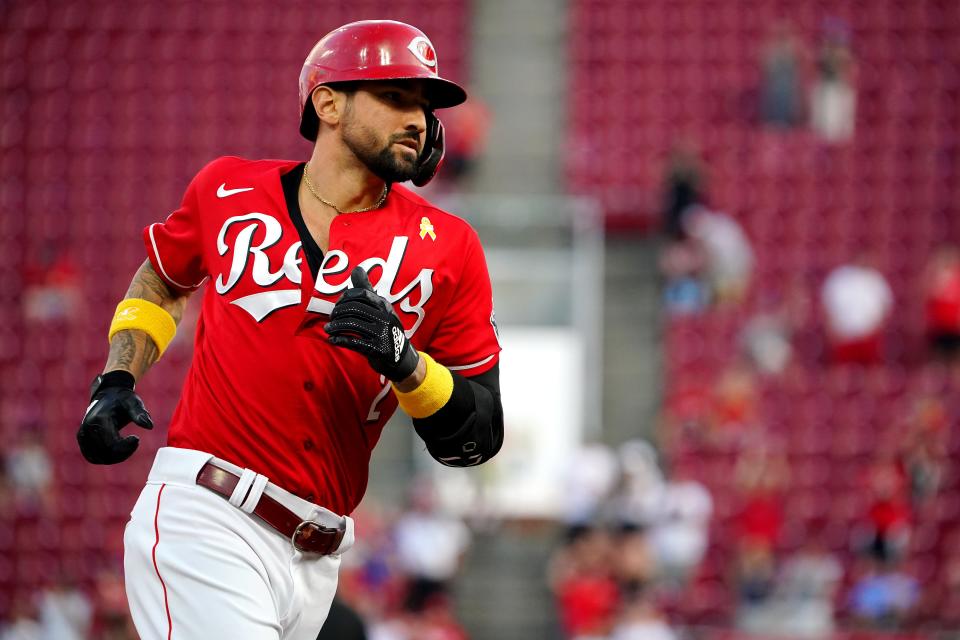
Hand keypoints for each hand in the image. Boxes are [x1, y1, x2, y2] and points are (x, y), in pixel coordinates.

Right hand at [77, 375, 153, 464]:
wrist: (107, 395)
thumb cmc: (122, 399)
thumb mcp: (133, 403)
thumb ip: (140, 414)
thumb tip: (149, 426)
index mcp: (99, 419)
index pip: (112, 444)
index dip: (126, 447)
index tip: (137, 438)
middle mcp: (87, 429)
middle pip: (106, 453)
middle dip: (124, 452)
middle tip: (135, 442)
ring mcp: (82, 435)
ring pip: (99, 458)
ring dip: (117, 457)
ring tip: (128, 445)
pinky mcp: (82, 440)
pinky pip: (93, 457)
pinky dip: (107, 458)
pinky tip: (119, 450)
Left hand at [325, 267, 419, 381]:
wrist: (400, 357)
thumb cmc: (385, 330)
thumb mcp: (380, 309)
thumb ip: (367, 290)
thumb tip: (357, 268)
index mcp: (384, 306)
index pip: (361, 294)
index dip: (345, 297)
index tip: (338, 304)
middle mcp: (385, 318)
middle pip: (354, 308)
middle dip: (337, 312)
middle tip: (331, 318)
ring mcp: (382, 334)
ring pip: (351, 324)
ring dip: (335, 326)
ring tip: (328, 329)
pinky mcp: (377, 349)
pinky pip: (353, 342)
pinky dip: (339, 340)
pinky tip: (332, 340)